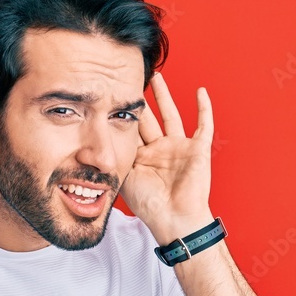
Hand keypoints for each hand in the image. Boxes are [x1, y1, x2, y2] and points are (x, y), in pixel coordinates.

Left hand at [119, 72, 214, 244]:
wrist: (174, 218)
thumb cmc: (149, 204)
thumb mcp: (123, 177)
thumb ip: (113, 159)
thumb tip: (91, 144)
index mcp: (142, 157)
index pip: (130, 130)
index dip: (121, 114)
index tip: (109, 95)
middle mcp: (160, 150)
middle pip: (148, 118)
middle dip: (140, 101)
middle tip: (130, 79)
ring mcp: (179, 148)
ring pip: (171, 115)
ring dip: (164, 96)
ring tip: (157, 76)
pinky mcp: (198, 150)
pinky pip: (204, 125)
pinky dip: (204, 108)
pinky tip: (201, 91)